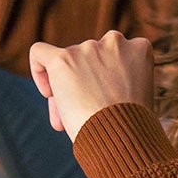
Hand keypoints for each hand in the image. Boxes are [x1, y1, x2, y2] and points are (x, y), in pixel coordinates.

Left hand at [29, 31, 154, 140]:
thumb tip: (89, 87)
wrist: (123, 135)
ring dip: (67, 89)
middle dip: (85, 83)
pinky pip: (40, 53)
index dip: (107, 79)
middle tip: (86, 113)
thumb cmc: (133, 126)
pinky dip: (38, 70)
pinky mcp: (63, 59)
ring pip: (68, 64)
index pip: (116, 56)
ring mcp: (88, 48)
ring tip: (71, 119)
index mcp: (139, 48)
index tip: (106, 100)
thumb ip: (120, 80)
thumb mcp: (138, 95)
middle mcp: (114, 41)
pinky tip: (48, 93)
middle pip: (90, 59)